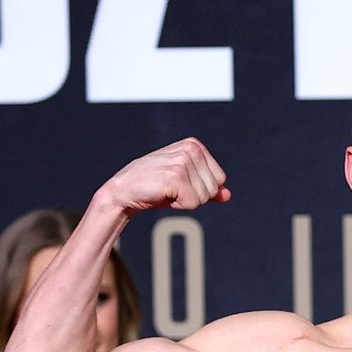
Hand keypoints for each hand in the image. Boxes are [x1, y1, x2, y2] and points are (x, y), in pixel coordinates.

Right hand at [102, 137, 231, 213]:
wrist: (124, 190)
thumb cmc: (155, 186)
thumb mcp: (186, 183)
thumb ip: (208, 187)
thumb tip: (227, 195)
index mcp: (194, 145)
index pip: (220, 178)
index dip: (201, 189)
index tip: (181, 184)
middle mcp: (190, 149)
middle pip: (214, 188)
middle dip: (195, 196)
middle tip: (172, 188)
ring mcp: (183, 162)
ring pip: (204, 197)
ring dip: (186, 201)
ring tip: (167, 190)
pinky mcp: (175, 177)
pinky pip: (193, 203)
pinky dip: (179, 206)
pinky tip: (163, 194)